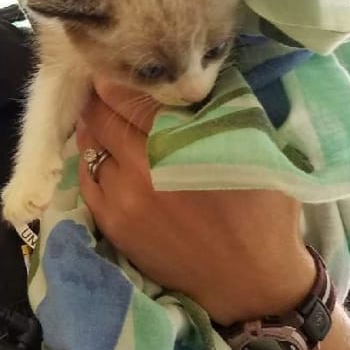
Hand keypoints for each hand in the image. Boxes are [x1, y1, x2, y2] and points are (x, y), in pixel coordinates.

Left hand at [77, 82, 314, 323]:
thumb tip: (189, 78)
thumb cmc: (262, 211)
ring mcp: (121, 199)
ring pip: (88, 148)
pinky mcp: (113, 225)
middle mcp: (139, 169)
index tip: (121, 68)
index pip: (126, 96)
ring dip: (95, 130)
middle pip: (99, 117)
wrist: (251, 281)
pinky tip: (105, 155)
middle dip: (101, 100)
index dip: (118, 78)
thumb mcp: (252, 148)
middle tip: (109, 88)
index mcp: (176, 144)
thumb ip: (217, 110)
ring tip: (106, 119)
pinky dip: (92, 163)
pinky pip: (87, 181)